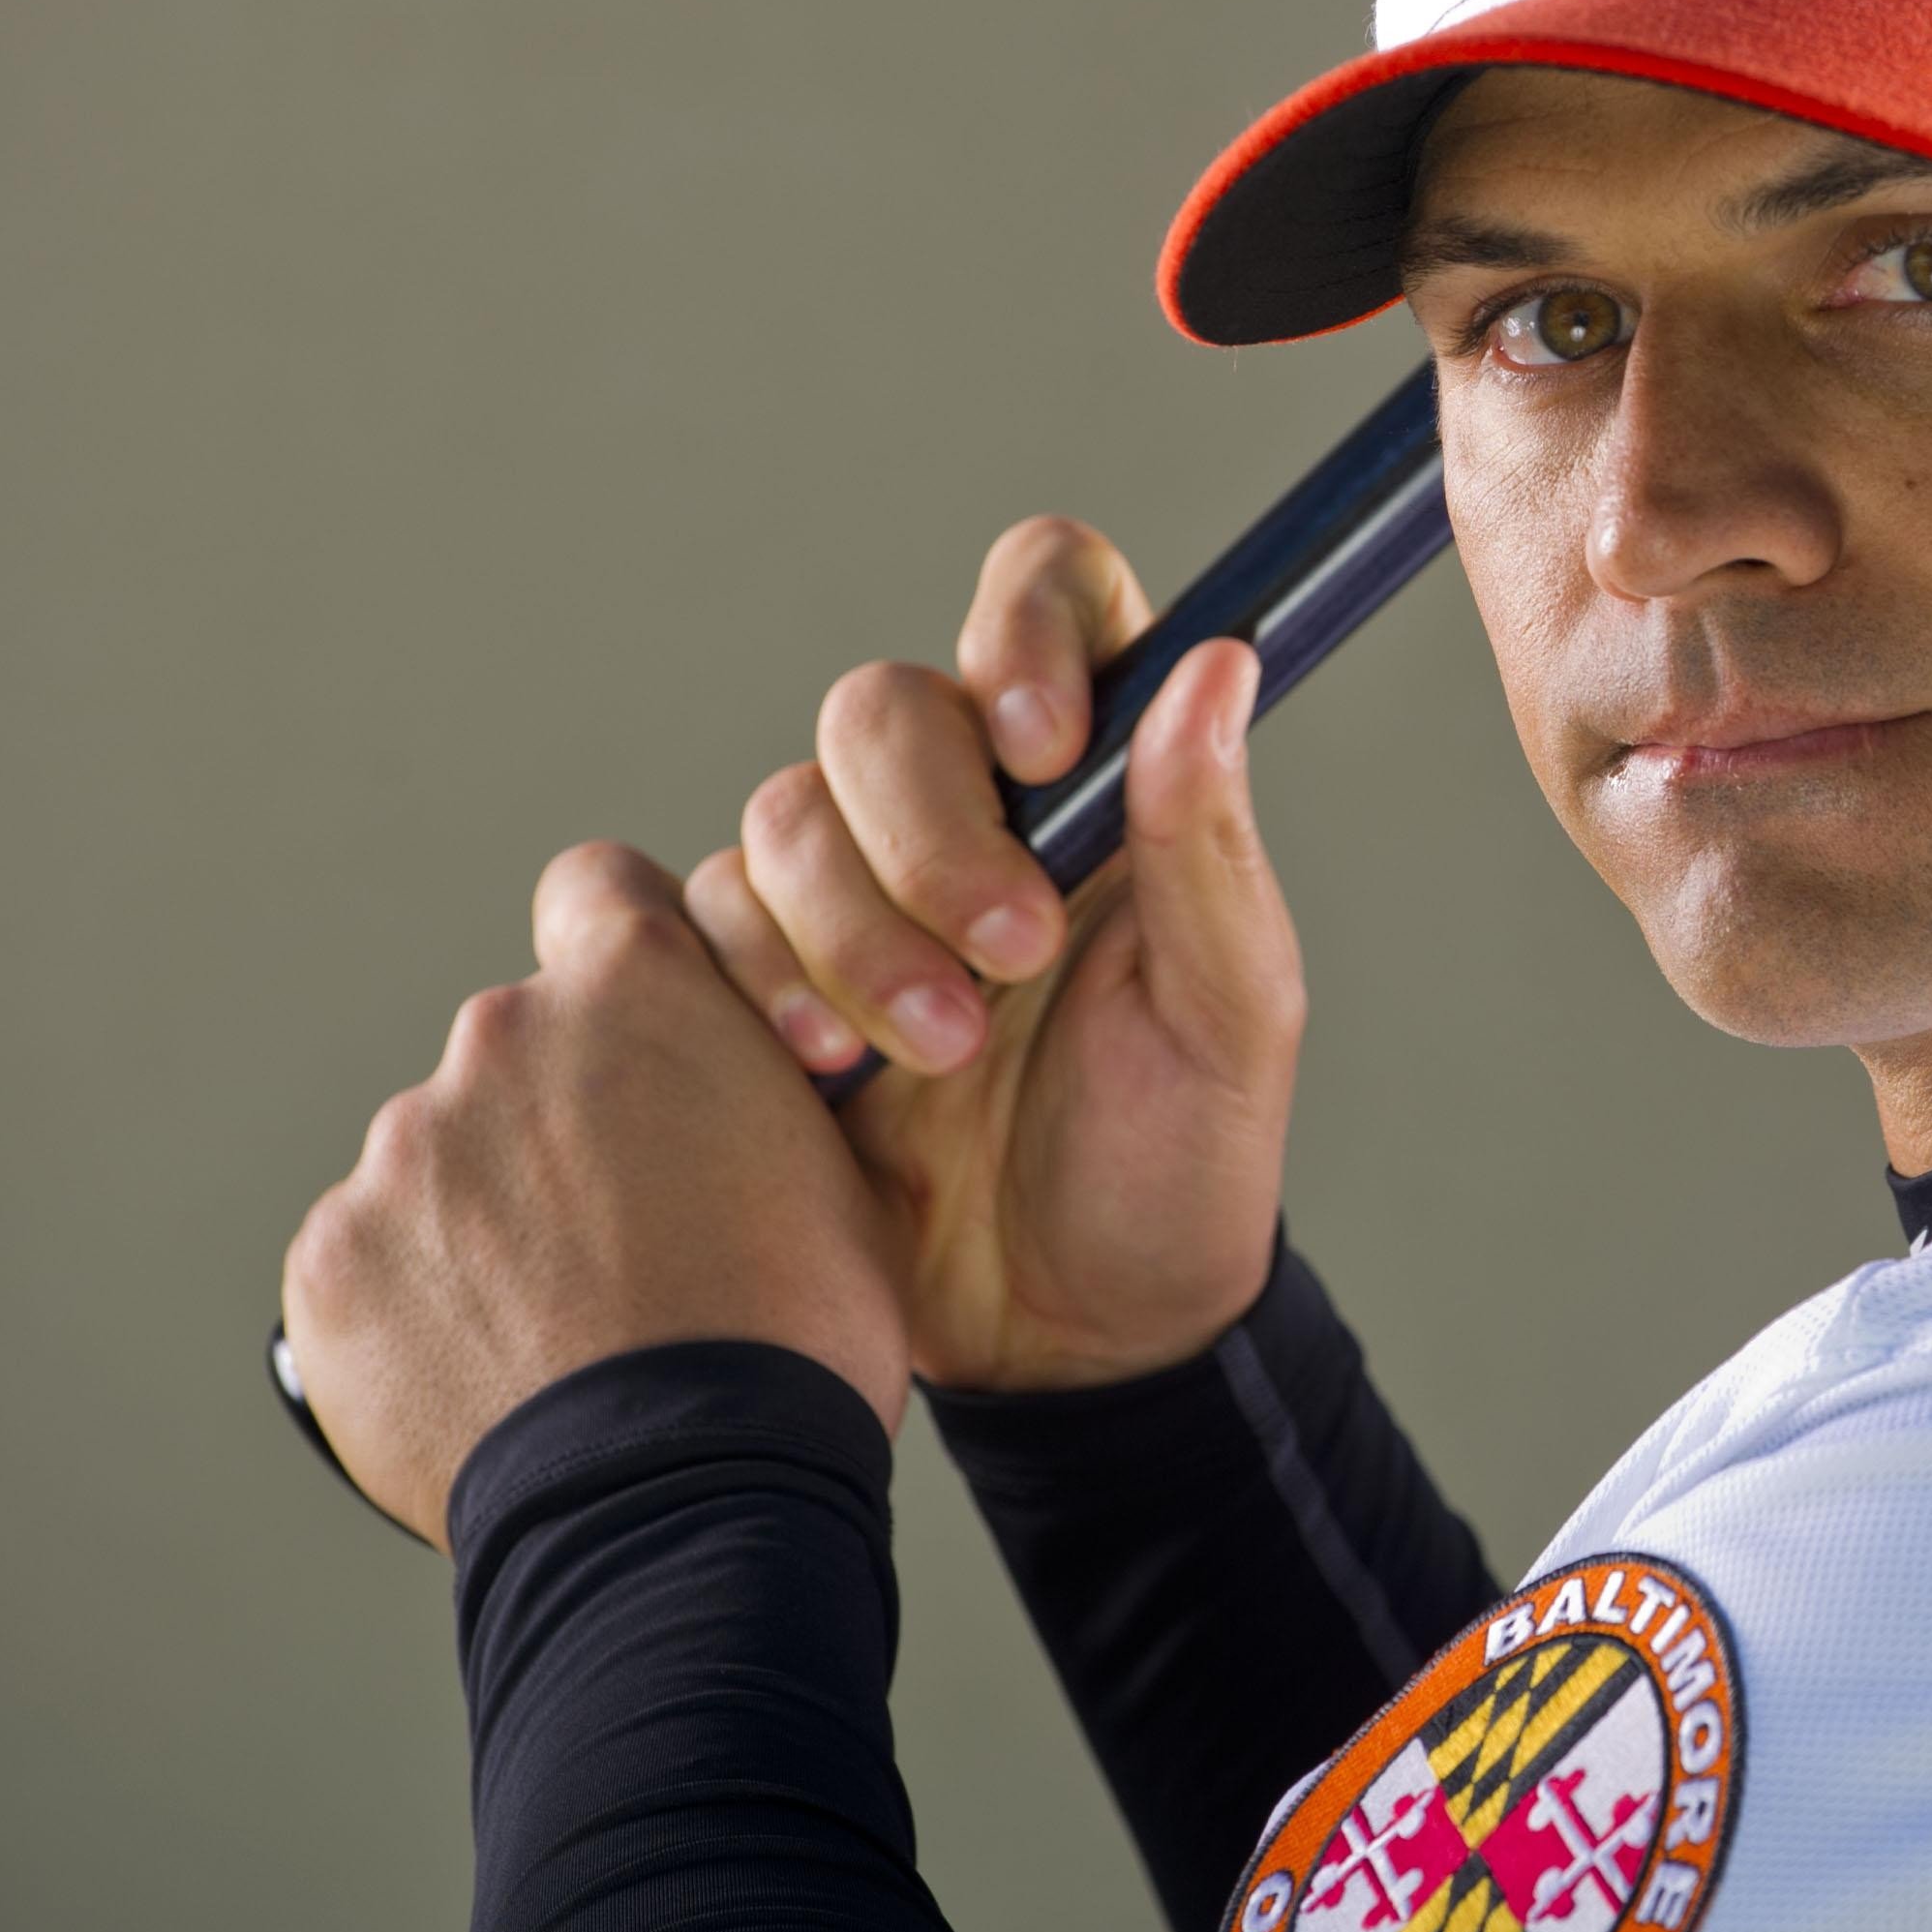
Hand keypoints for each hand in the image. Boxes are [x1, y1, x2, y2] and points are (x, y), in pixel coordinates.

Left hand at [278, 844, 909, 1546]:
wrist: (687, 1496)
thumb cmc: (794, 1337)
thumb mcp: (837, 1167)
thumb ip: (751, 1087)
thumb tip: (731, 1094)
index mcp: (635, 994)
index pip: (599, 890)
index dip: (621, 948)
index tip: (638, 1030)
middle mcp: (499, 1039)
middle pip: (519, 1052)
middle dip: (558, 1126)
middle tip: (624, 1241)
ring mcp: (402, 1154)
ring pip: (442, 1165)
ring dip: (487, 1224)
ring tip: (565, 1334)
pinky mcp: (330, 1262)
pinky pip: (372, 1263)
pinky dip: (420, 1310)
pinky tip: (495, 1376)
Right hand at [682, 518, 1304, 1392]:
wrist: (1078, 1336)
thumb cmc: (1181, 1163)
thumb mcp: (1229, 1012)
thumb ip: (1206, 840)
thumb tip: (1217, 662)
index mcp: (1099, 779)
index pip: (1047, 595)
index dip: (1023, 629)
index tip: (1041, 742)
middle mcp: (971, 807)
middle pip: (881, 710)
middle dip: (925, 834)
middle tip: (1006, 959)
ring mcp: (856, 891)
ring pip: (781, 816)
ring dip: (851, 931)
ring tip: (935, 1054)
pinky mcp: (766, 982)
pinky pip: (702, 919)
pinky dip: (757, 982)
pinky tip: (826, 1069)